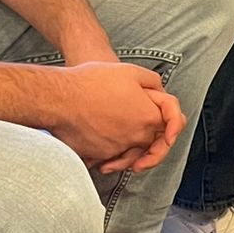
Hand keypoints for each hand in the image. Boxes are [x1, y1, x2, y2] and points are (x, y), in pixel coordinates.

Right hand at [47, 61, 186, 172]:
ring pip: (132, 155)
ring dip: (130, 153)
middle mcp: (136, 137)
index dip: (174, 124)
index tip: (171, 129)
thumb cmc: (92, 82)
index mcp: (148, 117)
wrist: (60, 97)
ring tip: (124, 146)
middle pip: (152, 143)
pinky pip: (110, 160)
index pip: (173, 125)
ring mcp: (117, 148)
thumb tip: (159, 92)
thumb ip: (153, 83)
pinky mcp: (98, 156)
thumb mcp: (130, 72)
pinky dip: (110, 158)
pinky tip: (106, 150)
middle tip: (147, 138)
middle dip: (152, 142)